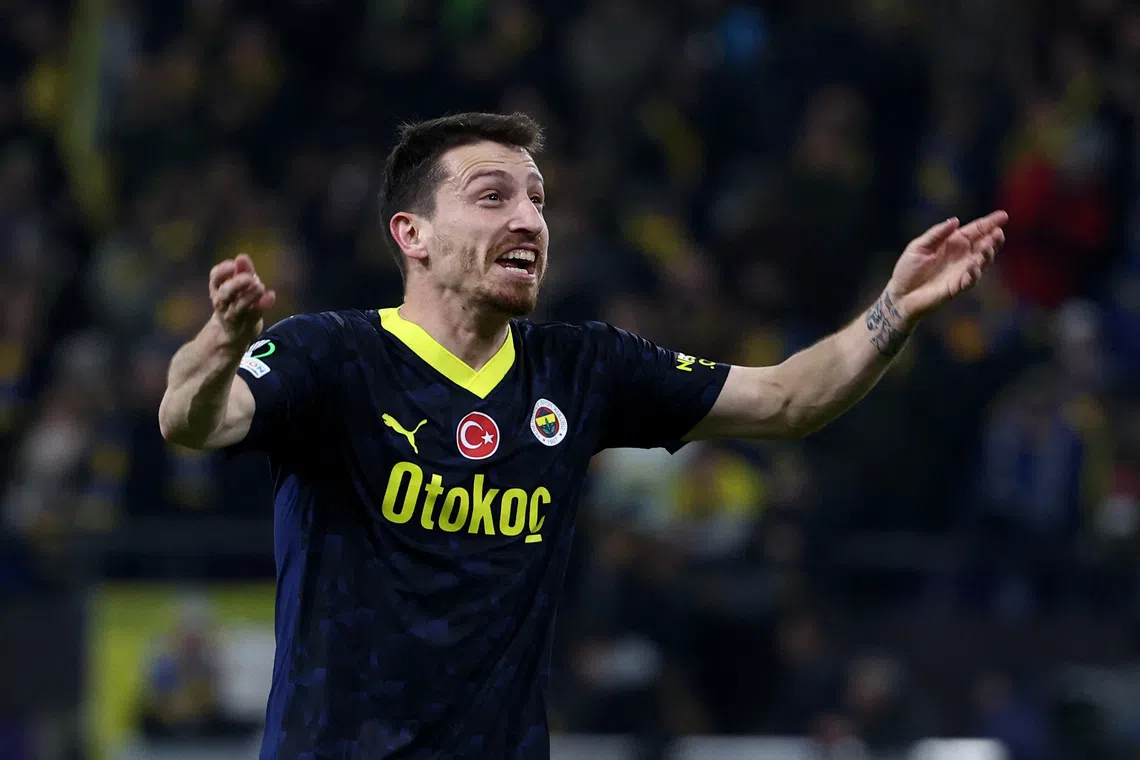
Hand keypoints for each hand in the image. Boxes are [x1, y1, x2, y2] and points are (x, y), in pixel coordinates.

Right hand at [209, 253, 275, 346]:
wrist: (231, 333)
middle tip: (250, 277)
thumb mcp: (237, 285)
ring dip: (249, 297)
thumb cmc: (235, 302)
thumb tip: (242, 257)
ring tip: (260, 286)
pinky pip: (254, 315)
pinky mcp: (246, 325)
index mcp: (217, 289)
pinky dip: (262, 305)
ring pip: (238, 307)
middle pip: (225, 293)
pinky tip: (271, 295)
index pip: (215, 278)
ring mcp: (233, 316)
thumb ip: (242, 270)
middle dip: (236, 284)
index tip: (232, 265)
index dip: (222, 271)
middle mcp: (222, 303)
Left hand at [887, 210, 1007, 325]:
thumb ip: (936, 234)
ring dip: (987, 254)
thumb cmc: (908, 269)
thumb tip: (956, 221)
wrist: (900, 295)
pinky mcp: (957, 287)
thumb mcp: (918, 246)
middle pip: (984, 244)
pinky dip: (974, 273)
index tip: (1003, 216)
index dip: (989, 223)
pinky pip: (970, 280)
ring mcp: (961, 272)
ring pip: (982, 261)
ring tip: (989, 246)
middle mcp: (961, 256)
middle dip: (993, 238)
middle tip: (998, 232)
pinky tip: (973, 265)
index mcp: (953, 243)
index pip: (975, 230)